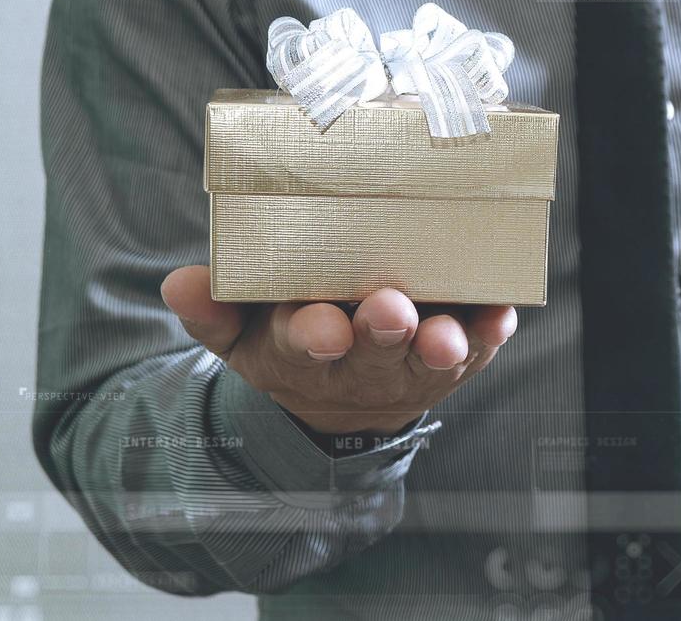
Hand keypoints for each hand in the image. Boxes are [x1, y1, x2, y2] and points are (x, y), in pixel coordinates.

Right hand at [161, 266, 516, 434]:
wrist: (345, 397)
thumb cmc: (293, 340)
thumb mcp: (240, 335)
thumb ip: (213, 310)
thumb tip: (179, 283)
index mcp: (306, 349)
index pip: (305, 343)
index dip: (312, 335)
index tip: (319, 326)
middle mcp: (365, 360)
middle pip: (376, 350)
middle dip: (382, 331)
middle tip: (390, 310)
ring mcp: (415, 361)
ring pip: (430, 355)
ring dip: (443, 343)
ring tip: (447, 333)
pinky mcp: (459, 353)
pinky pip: (480, 347)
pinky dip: (489, 334)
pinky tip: (501, 315)